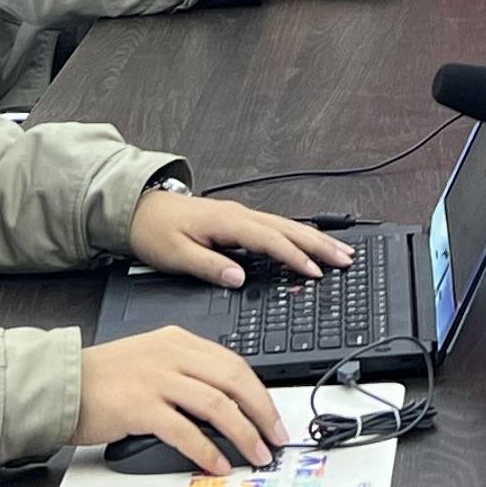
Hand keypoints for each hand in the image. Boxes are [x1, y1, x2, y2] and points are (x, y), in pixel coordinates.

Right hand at [73, 325, 286, 475]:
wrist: (59, 384)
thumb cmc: (102, 380)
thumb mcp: (150, 361)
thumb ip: (184, 373)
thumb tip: (224, 406)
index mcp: (178, 341)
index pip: (234, 363)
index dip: (260, 393)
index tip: (274, 416)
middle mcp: (171, 355)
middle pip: (234, 380)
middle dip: (263, 412)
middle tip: (276, 437)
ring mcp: (156, 378)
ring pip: (217, 404)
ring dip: (244, 433)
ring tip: (256, 455)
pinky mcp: (140, 406)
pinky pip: (185, 430)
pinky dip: (207, 450)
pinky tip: (218, 464)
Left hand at [125, 186, 352, 285]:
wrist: (140, 208)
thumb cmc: (155, 231)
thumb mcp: (175, 254)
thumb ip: (208, 265)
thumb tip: (238, 278)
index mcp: (227, 222)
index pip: (269, 240)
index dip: (293, 257)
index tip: (313, 272)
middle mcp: (240, 214)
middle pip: (289, 228)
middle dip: (319, 244)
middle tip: (346, 259)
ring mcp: (242, 215)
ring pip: (287, 225)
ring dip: (314, 239)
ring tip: (339, 252)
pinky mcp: (240, 220)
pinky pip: (277, 227)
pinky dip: (298, 236)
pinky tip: (310, 245)